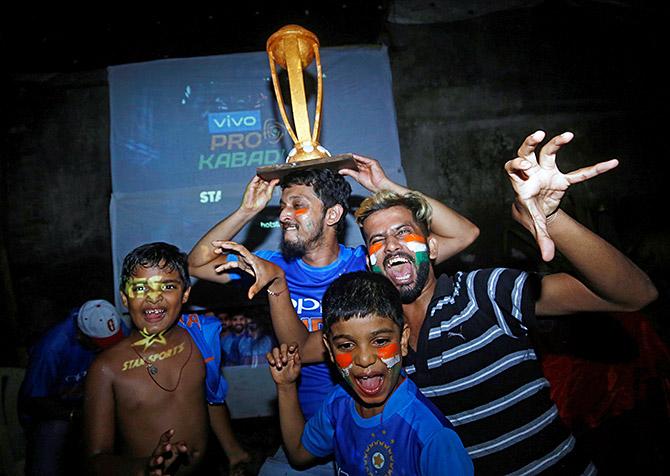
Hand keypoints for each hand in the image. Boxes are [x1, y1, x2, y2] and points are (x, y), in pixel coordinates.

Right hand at [146, 429, 193, 475]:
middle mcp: (156, 456)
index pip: (164, 440)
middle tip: (168, 446)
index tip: (173, 430)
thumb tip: (196, 453)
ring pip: (153, 462)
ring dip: (156, 460)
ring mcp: (153, 466)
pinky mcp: (153, 475)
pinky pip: (155, 475)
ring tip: (160, 460)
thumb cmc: (167, 461)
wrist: (153, 473)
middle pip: (158, 450)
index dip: (167, 435)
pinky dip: (160, 475)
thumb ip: (184, 452)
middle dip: (163, 448)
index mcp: (162, 448)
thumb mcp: (176, 455)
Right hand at [211, 241, 285, 298]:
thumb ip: (255, 289)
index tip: (223, 245)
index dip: (232, 247)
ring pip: (233, 253)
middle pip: (235, 247)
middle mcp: (247, 257)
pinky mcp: (244, 264)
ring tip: (214, 250)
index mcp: (252, 258)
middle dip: (225, 244)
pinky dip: (225, 265)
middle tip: (214, 243)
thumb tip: (249, 297)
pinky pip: (233, 263)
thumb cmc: (269, 276)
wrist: (274, 273)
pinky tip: (218, 270)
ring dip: (224, 251)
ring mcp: (245, 260)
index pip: (241, 250)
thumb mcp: (262, 283)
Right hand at [239, 176, 278, 213]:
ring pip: (260, 176)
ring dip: (264, 174)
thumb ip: (271, 187)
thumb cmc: (259, 204)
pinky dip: (259, 175)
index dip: (274, 177)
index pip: (270, 180)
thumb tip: (276, 180)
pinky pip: (255, 178)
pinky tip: (263, 174)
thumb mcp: (268, 195)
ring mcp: (256, 185)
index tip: (278, 174)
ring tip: (269, 172)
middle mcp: (261, 186)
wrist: (252, 208)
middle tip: (274, 172)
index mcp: (266, 188)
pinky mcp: (251, 184)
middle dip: (269, 174)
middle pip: (265, 177)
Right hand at [267, 343, 300, 385]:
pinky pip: (268, 354)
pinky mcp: (271, 360)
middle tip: (284, 361)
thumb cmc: (293, 375)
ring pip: (275, 349)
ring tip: (279, 366)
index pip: (293, 345)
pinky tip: (273, 364)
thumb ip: (298, 362)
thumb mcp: (297, 370)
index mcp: (293, 354)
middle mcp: (285, 353)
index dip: (292, 345)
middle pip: (283, 346)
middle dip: (283, 352)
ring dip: (277, 357)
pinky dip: (270, 358)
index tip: (291, 350)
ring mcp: (278, 356)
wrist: (285, 382)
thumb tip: (297, 354)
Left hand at [339, 154, 395, 192]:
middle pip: (355, 160)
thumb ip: (349, 172)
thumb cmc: (371, 184)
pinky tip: (350, 156)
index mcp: (363, 169)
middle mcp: (366, 165)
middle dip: (347, 160)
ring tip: (342, 157)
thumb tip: (340, 171)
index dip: (346, 163)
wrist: (379, 187)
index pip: (353, 164)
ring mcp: (369, 163)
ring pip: (358, 158)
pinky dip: (356, 157)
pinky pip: (362, 158)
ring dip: (351, 157)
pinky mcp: (372, 162)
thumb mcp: (357, 177)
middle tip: (338, 159)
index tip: (338, 163)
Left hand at [505, 130, 617, 260]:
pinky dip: (595, 170)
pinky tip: (612, 164)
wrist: (536, 209)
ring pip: (548, 152)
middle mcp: (532, 173)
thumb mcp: (535, 225)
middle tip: (538, 136)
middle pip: (527, 152)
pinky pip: (579, 174)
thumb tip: (548, 258)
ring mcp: (546, 172)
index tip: (522, 166)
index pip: (513, 168)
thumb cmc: (531, 213)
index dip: (516, 165)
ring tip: (567, 135)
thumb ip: (541, 239)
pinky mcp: (561, 178)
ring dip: (556, 143)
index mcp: (520, 183)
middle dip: (529, 143)